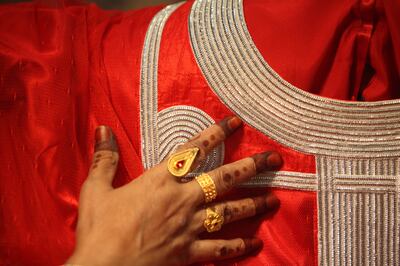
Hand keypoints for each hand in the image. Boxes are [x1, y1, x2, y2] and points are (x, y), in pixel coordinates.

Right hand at [67, 116, 281, 265]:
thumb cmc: (99, 228)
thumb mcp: (96, 189)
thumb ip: (105, 159)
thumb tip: (102, 129)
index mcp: (160, 181)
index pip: (193, 151)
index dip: (215, 134)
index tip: (235, 123)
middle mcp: (182, 200)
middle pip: (224, 179)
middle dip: (251, 168)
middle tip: (274, 159)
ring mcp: (189, 227)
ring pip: (229, 212)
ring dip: (254, 204)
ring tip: (274, 199)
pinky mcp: (189, 253)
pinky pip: (220, 250)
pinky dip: (239, 247)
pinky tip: (256, 243)